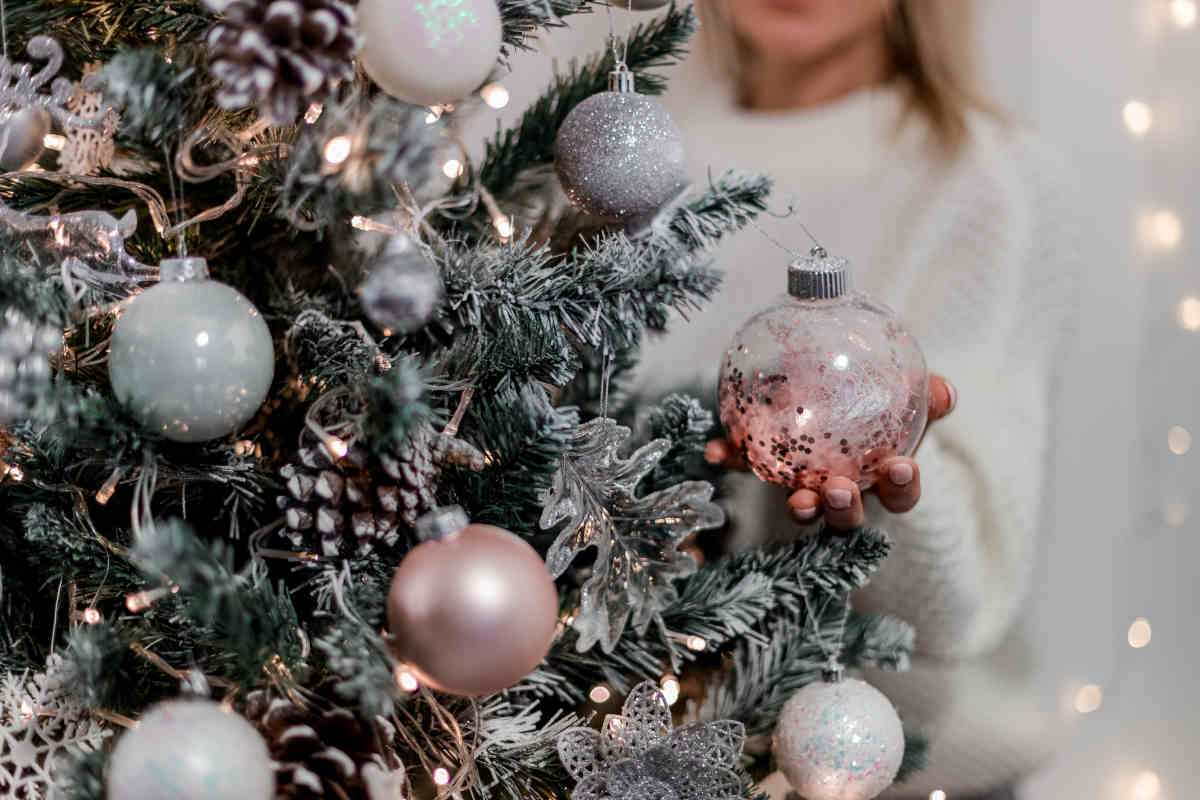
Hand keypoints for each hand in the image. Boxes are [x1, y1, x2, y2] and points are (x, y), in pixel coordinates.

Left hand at [705, 375, 956, 532]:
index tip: (900, 468)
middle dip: (845, 510)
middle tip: (839, 492)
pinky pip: (747, 469)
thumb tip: (945, 391)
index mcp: (882, 478)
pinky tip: (714, 451)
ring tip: (796, 499)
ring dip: (801, 507)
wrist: (827, 398)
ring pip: (805, 510)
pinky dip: (730, 460)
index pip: (901, 493)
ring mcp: (805, 491)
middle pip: (850, 516)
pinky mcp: (766, 475)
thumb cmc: (876, 409)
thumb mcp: (904, 400)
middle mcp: (846, 494)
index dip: (904, 486)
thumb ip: (924, 395)